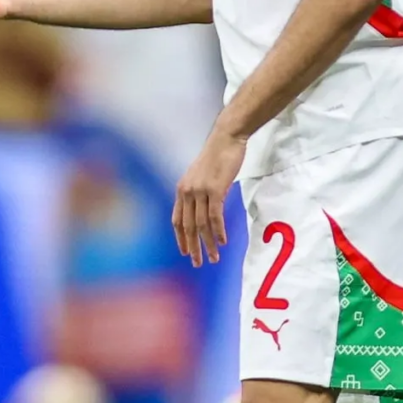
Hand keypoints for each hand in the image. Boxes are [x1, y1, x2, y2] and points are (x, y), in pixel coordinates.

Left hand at [171, 125, 245, 265]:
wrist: (226, 138)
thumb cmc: (217, 156)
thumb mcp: (202, 176)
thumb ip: (200, 193)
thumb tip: (205, 209)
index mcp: (181, 189)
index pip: (176, 220)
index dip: (180, 238)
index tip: (184, 252)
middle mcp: (187, 192)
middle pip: (188, 226)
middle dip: (193, 247)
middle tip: (197, 263)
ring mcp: (200, 191)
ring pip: (202, 224)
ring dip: (208, 244)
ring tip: (214, 258)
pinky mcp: (215, 189)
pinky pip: (215, 216)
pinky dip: (218, 231)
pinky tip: (222, 242)